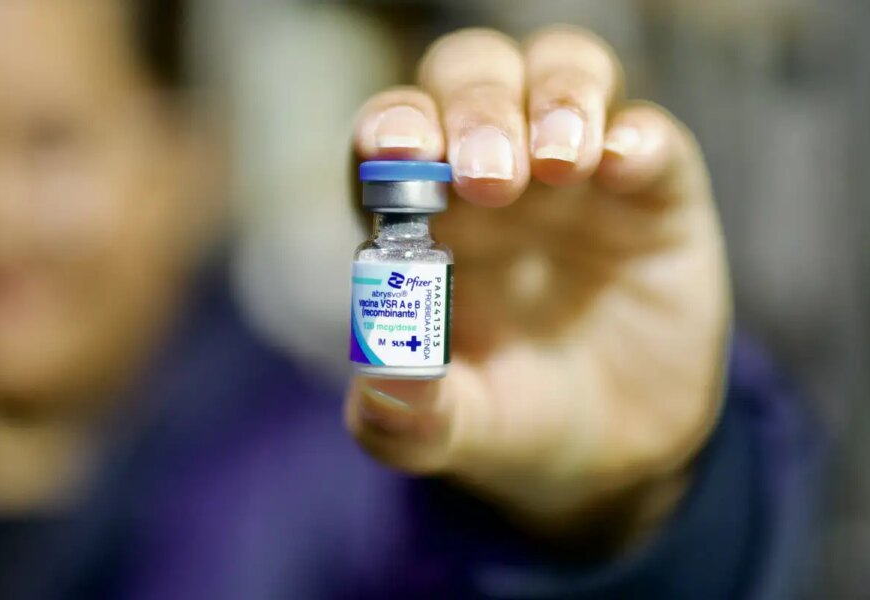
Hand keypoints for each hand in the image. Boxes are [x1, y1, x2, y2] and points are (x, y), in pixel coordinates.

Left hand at [346, 26, 729, 546]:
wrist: (616, 452)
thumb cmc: (514, 421)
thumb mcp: (457, 433)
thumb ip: (407, 418)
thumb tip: (378, 383)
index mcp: (424, 218)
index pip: (391, 138)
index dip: (391, 128)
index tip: (397, 151)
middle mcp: (493, 175)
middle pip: (469, 80)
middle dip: (474, 109)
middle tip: (488, 175)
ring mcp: (576, 175)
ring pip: (560, 72)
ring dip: (556, 99)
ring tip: (559, 163)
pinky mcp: (654, 192)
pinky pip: (649, 132)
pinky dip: (636, 135)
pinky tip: (624, 164)